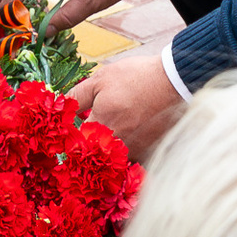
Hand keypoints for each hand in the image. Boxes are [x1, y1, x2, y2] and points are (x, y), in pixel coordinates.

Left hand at [68, 50, 184, 161]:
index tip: (80, 126)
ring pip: (115, 157)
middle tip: (103, 125)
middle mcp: (117, 146)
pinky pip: (134, 158)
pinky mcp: (150, 153)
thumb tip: (63, 108)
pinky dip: (131, 148)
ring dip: (113, 147)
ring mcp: (135, 152)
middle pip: (97, 154)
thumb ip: (78, 96)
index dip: (76, 134)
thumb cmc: (135, 78)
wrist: (173, 81)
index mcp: (101, 128)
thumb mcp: (100, 79)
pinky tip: (135, 131)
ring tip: (122, 125)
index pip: (78, 143)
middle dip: (95, 142)